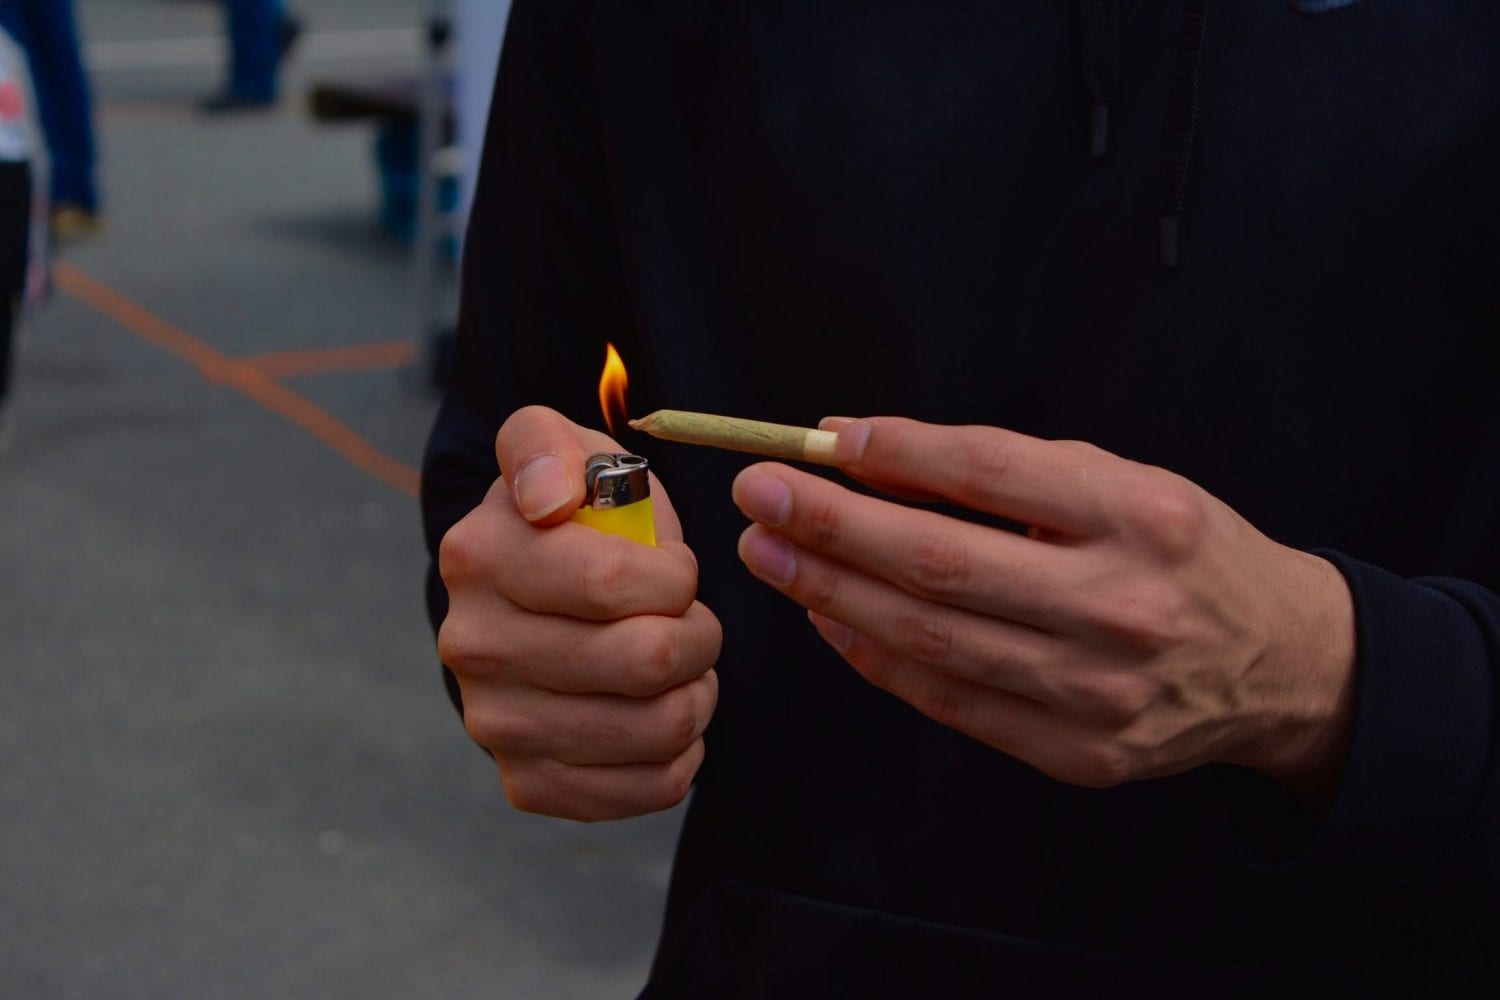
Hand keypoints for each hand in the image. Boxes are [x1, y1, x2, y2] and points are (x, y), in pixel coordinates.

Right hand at [438, 406, 721, 819]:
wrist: (530, 599)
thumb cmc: (570, 517)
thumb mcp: (558, 449)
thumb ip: (546, 446)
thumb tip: (548, 499)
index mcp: (480, 556)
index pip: (611, 584)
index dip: (675, 578)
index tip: (675, 571)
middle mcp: (473, 646)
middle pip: (645, 661)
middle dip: (699, 635)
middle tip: (692, 621)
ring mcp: (496, 724)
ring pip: (659, 728)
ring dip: (698, 691)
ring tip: (683, 664)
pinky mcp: (529, 783)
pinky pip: (650, 786)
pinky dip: (684, 749)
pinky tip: (662, 711)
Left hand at [732, 417, 1355, 801]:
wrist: (1281, 665)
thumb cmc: (1182, 555)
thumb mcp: (1117, 482)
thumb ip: (1000, 470)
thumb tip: (863, 450)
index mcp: (1139, 516)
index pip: (989, 474)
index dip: (894, 455)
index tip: (820, 440)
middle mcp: (1121, 606)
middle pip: (941, 563)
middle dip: (832, 526)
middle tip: (762, 495)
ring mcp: (1098, 693)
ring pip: (930, 640)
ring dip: (832, 594)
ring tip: (773, 553)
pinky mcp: (1078, 755)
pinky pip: (950, 702)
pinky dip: (877, 658)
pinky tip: (829, 619)